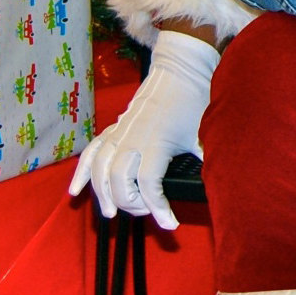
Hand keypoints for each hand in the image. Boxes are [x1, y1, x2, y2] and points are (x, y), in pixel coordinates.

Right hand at [69, 30, 218, 228]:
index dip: (157, 208)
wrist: (179, 70)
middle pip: (119, 180)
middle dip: (130, 203)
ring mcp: (120, 133)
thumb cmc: (193, 101)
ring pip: (100, 169)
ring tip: (111, 213)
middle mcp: (133, 139)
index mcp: (156, 142)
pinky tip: (75, 191)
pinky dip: (82, 172)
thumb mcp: (201, 134)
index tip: (169, 224)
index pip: (148, 184)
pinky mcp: (113, 128)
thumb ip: (204, 161)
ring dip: (102, 193)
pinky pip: (91, 152)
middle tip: (146, 212)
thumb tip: (220, 185)